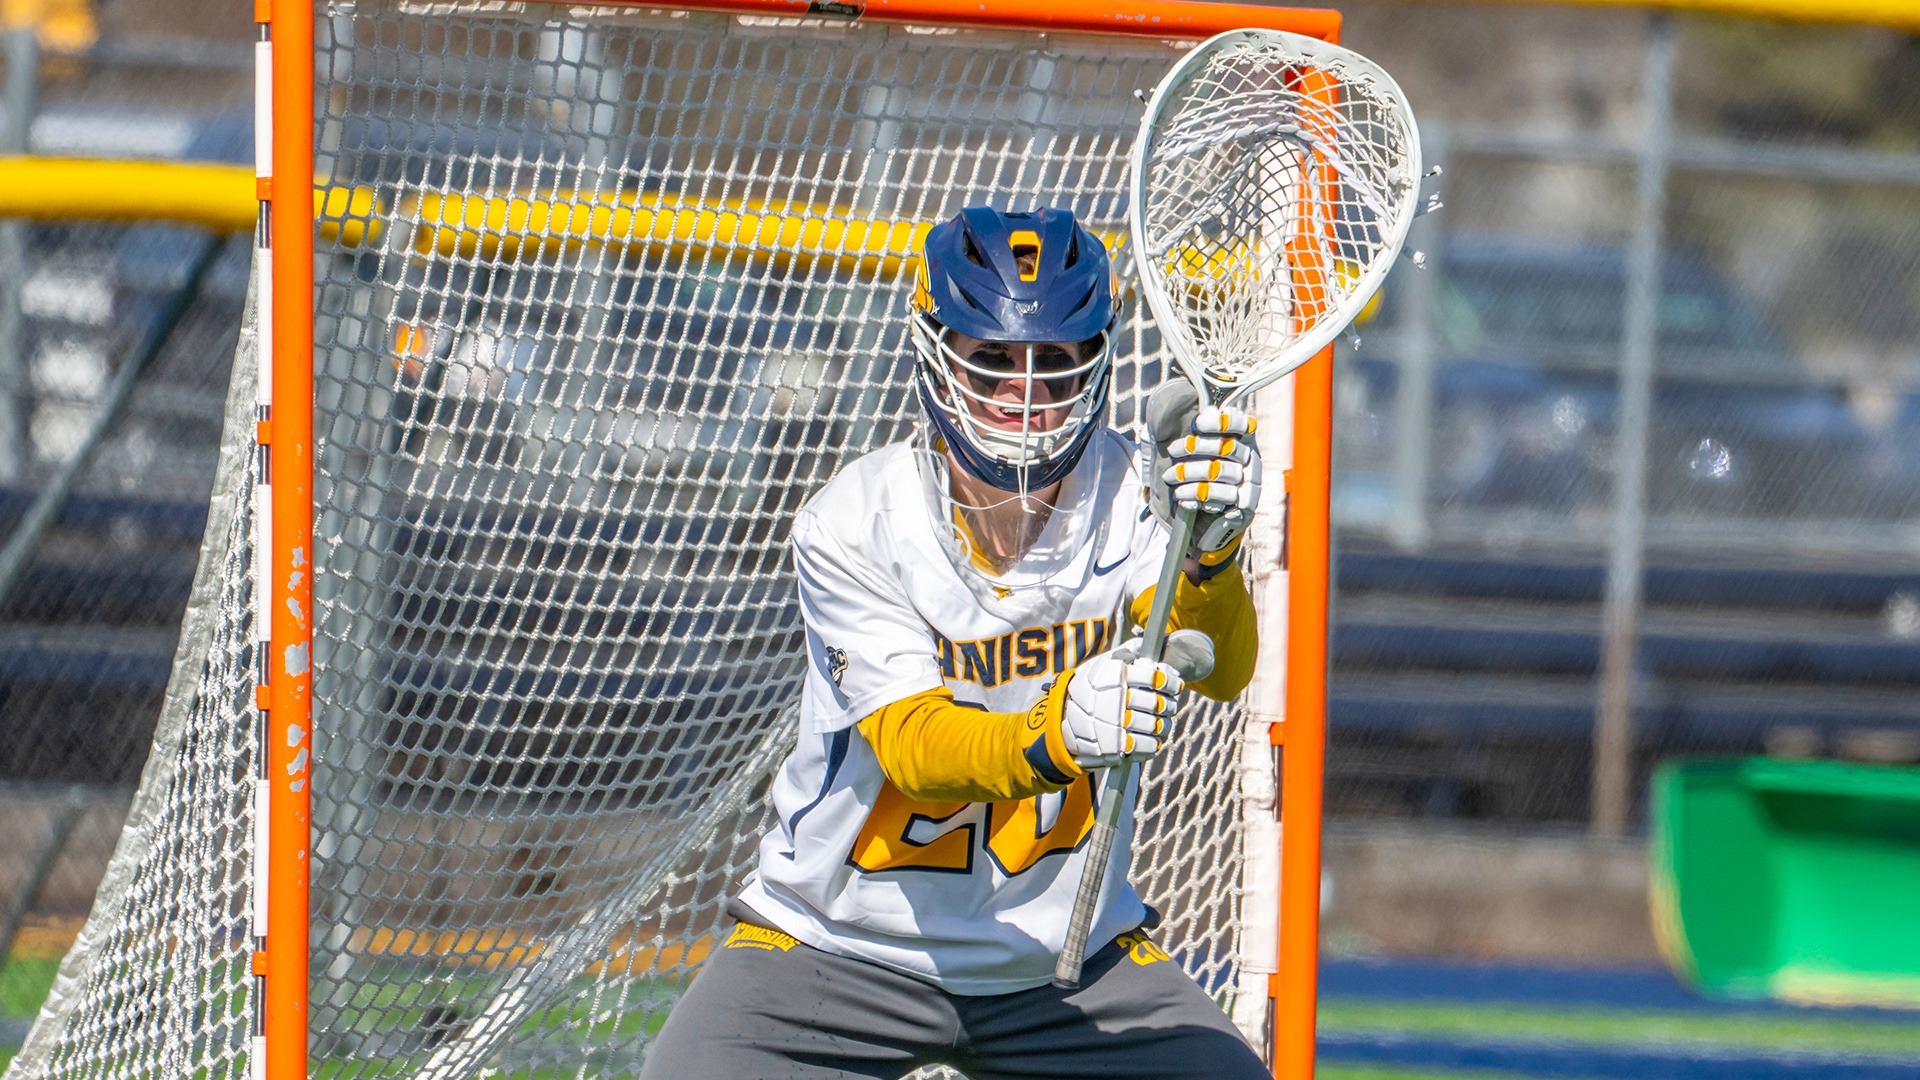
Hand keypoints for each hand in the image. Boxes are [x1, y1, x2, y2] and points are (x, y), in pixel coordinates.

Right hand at [1058, 653, 1184, 770]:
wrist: (1063, 720)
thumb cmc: (1088, 689)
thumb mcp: (1100, 665)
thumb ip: (1124, 653)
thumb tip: (1145, 646)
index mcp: (1113, 677)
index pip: (1152, 678)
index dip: (1170, 682)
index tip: (1176, 684)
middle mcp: (1114, 700)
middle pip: (1156, 703)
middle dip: (1169, 705)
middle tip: (1169, 705)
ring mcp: (1114, 726)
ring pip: (1155, 726)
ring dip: (1164, 724)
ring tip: (1161, 722)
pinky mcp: (1115, 747)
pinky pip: (1148, 746)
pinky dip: (1155, 742)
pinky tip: (1152, 737)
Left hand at [1162, 408, 1260, 554]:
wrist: (1215, 521)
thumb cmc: (1207, 477)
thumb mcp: (1206, 453)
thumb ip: (1208, 431)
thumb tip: (1210, 408)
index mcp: (1246, 442)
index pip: (1240, 425)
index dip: (1219, 422)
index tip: (1197, 423)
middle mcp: (1252, 460)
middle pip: (1226, 448)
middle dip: (1196, 447)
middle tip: (1172, 450)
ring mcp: (1251, 484)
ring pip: (1219, 473)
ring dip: (1190, 473)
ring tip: (1170, 477)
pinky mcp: (1244, 506)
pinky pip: (1219, 498)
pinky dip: (1196, 496)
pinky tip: (1181, 497)